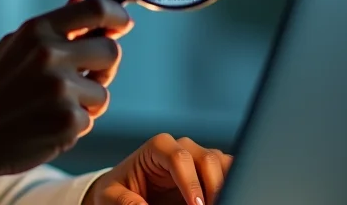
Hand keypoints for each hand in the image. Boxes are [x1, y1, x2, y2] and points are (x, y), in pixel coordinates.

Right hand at [0, 0, 132, 182]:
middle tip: (85, 75)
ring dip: (86, 100)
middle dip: (103, 65)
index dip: (116, 15)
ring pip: (102, 91)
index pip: (96, 8)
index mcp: (37, 30)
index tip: (122, 24)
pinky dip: (73, 125)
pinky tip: (45, 124)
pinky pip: (89, 119)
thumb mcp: (14, 46)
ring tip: (51, 105)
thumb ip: (53, 26)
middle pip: (110, 50)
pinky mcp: (68, 123)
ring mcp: (61, 90)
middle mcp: (50, 55)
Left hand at [86, 133, 233, 204]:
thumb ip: (127, 202)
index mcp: (158, 147)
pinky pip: (232, 173)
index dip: (190, 183)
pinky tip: (228, 199)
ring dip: (228, 185)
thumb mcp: (113, 197)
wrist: (127, 195)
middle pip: (208, 159)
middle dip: (214, 188)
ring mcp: (200, 159)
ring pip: (225, 164)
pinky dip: (233, 186)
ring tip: (224, 203)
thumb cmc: (119, 192)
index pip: (179, 157)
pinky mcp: (213, 175)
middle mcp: (182, 148)